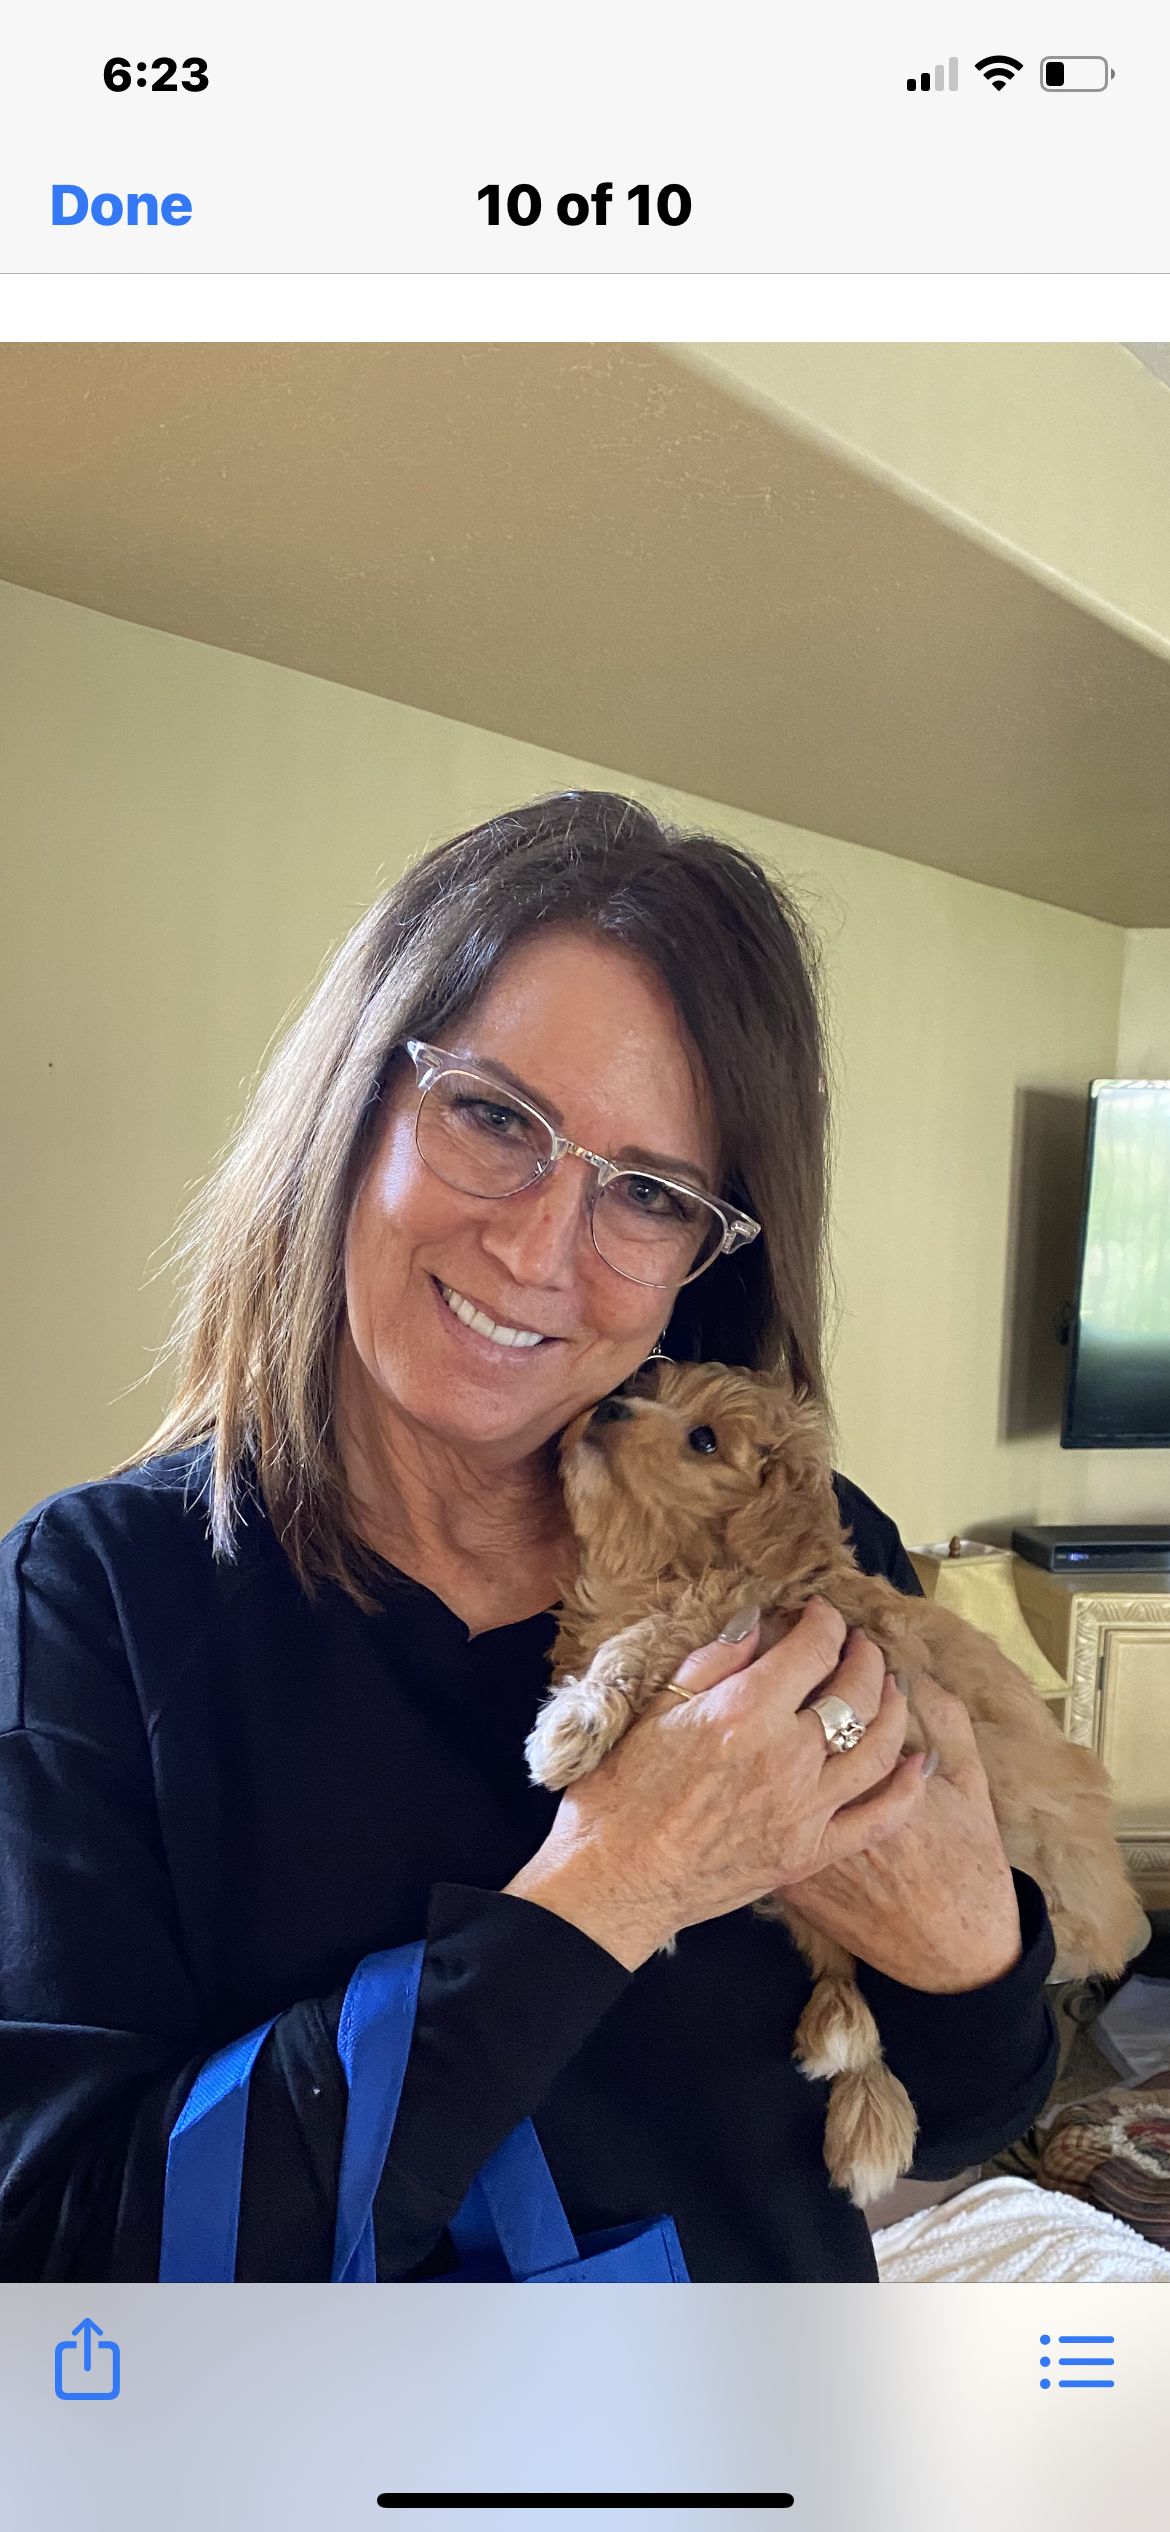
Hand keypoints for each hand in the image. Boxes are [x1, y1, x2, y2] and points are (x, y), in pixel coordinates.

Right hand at [505, 1599, 927, 1968]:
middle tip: (861, 1644)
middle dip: (865, 1656)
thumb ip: (715, 1661)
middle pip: (857, 1691)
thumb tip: (757, 1623)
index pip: (813, 1648)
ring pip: (880, 1748)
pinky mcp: (811, 1851)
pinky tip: (917, 1762)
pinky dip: (907, 1787)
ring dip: (894, 1708)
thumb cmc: (622, 1791)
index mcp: (746, 1711)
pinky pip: (879, 1817)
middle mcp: (788, 1756)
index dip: (824, 1621)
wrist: (618, 1879)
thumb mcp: (657, 1708)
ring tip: (891, 1687)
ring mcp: (806, 1808)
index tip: (820, 1614)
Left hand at [784, 1670, 1022, 1991]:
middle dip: (792, 1674)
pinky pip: (759, 1810)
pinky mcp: (789, 1867)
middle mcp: (833, 1796)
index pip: (842, 1686)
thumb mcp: (971, 1783)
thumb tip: (913, 1669)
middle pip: (794, 1713)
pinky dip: (758, 1773)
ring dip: (768, 1716)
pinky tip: (763, 1747)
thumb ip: (947, 1719)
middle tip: (800, 1648)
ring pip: (768, 1753)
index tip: (838, 1630)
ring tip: (779, 1684)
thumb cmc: (968, 1862)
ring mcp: (804, 1834)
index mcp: (879, 1765)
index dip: (835, 1648)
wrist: (948, 1949)